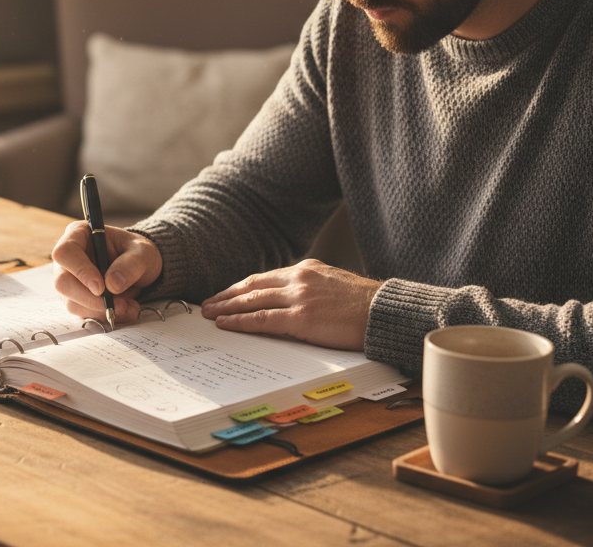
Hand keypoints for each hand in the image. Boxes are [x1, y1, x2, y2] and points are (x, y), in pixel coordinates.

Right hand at [52, 221, 161, 323]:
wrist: (141, 268)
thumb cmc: (138, 253)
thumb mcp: (143, 253)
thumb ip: (131, 265)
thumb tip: (112, 285)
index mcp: (78, 235)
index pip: (65, 253)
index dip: (80, 271)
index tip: (101, 287)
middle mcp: (68, 258)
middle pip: (62, 283)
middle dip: (90, 299)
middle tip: (118, 305)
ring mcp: (70, 280)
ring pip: (72, 303)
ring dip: (102, 310)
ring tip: (129, 306)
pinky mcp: (77, 299)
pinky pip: (84, 313)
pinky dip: (105, 316)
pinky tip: (125, 309)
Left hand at [200, 260, 381, 349]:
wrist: (384, 311)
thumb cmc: (365, 304)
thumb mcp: (334, 285)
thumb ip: (311, 288)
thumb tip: (292, 299)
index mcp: (306, 269)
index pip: (265, 277)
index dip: (242, 286)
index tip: (227, 293)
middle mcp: (298, 278)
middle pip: (252, 285)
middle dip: (227, 295)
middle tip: (208, 302)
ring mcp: (298, 297)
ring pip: (252, 300)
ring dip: (226, 307)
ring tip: (209, 313)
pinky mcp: (300, 317)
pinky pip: (261, 319)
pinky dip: (240, 321)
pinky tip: (226, 324)